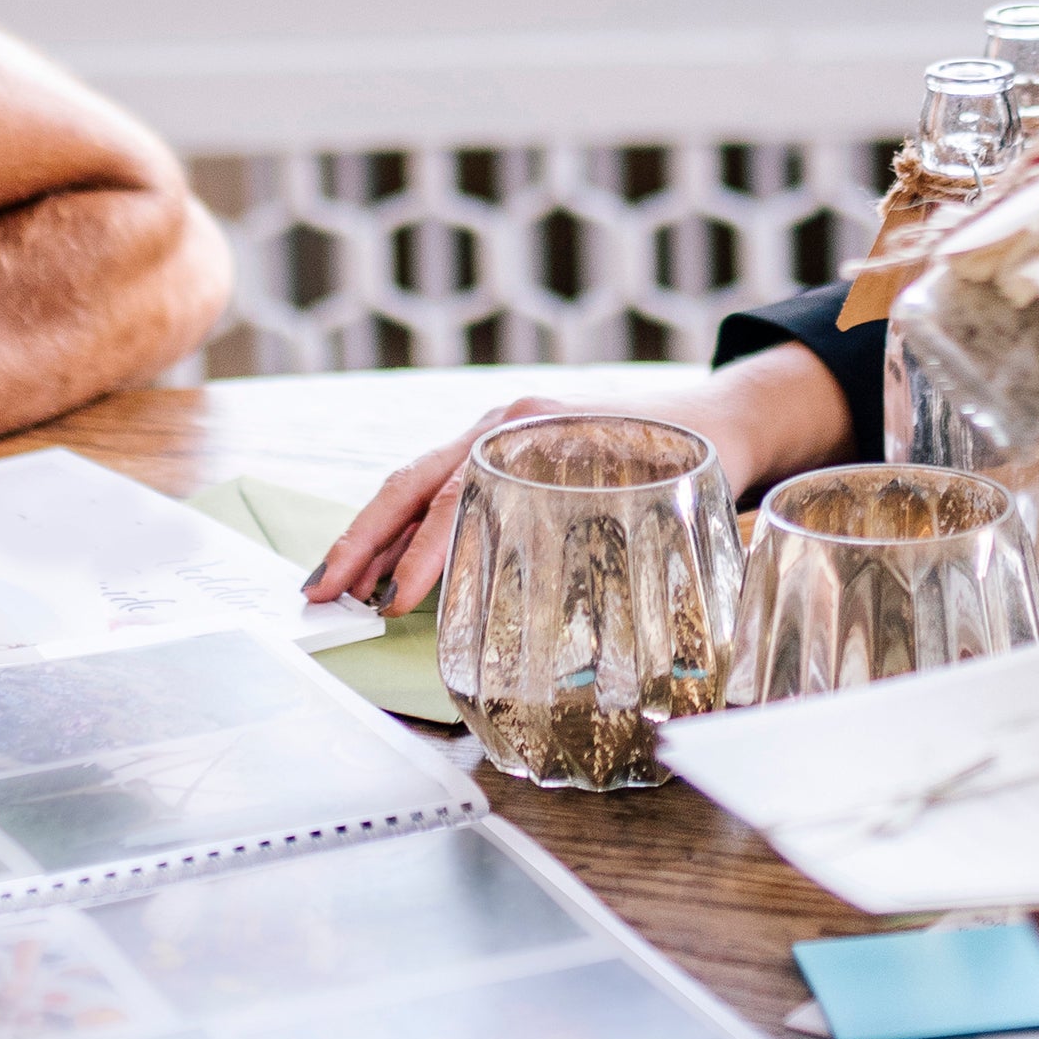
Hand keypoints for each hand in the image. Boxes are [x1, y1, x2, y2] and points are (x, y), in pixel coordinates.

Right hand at [302, 351, 852, 612]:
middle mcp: (504, 424)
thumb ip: (617, 538)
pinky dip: (399, 530)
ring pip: (412, 486)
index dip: (422, 552)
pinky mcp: (496, 450)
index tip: (392, 599)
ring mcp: (495, 433)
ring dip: (370, 538)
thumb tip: (588, 624)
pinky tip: (377, 568)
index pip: (456, 493)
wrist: (717, 414)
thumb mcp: (660, 491)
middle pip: (411, 483)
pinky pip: (433, 489)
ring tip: (330, 586)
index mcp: (535, 428)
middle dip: (361, 542)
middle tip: (321, 593)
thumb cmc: (692, 460)